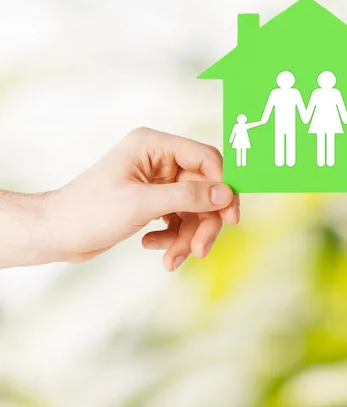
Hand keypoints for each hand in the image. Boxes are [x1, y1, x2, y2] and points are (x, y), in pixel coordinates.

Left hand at [46, 128, 238, 270]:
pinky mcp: (154, 202)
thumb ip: (187, 196)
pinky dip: (172, 237)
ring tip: (171, 260)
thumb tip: (226, 194)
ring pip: (194, 209)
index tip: (231, 216)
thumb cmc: (88, 212)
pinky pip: (179, 219)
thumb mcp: (141, 203)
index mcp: (154, 146)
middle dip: (203, 222)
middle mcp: (159, 160)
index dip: (222, 186)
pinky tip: (152, 246)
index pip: (206, 159)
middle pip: (204, 190)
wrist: (56, 234)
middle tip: (200, 250)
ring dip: (187, 236)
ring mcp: (157, 182)